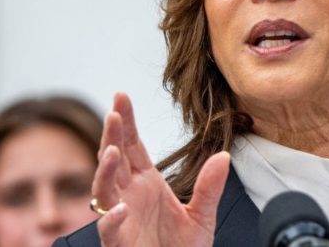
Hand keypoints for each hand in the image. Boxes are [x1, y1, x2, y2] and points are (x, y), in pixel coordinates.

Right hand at [92, 92, 229, 246]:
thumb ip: (210, 187)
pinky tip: (122, 207)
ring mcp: (120, 217)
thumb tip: (224, 156)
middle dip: (112, 135)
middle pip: (114, 158)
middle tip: (114, 112)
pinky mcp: (117, 242)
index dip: (126, 121)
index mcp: (146, 183)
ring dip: (105, 170)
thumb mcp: (202, 215)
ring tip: (112, 151)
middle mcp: (128, 195)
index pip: (132, 145)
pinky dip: (113, 218)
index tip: (121, 96)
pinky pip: (109, 228)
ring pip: (104, 189)